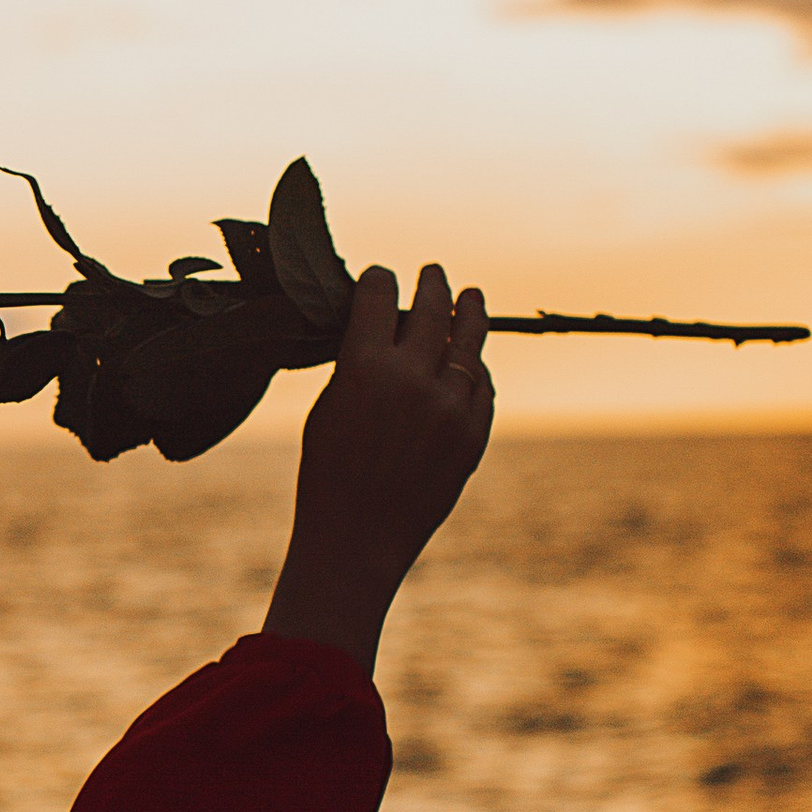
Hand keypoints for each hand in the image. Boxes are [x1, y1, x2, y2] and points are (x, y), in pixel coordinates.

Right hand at [261, 264, 492, 669]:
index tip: (381, 276)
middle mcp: (412, 378)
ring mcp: (450, 405)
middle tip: (433, 272)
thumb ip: (358, 365)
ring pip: (469, 340)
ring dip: (469, 311)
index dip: (379, 280)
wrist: (358, 540)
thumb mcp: (328, 408)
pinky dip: (477, 369)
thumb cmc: (328, 474)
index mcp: (363, 367)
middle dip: (432, 284)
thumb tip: (384, 330)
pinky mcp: (474, 433)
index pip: (378, 296)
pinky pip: (483, 386)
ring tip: (471, 296)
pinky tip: (473, 361)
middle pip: (431, 308)